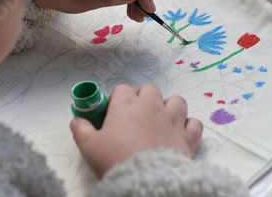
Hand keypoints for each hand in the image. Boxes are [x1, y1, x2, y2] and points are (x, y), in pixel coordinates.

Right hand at [70, 83, 202, 177]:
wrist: (144, 181)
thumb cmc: (115, 161)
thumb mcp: (90, 147)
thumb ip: (82, 130)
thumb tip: (76, 121)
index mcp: (127, 105)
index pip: (122, 89)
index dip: (116, 99)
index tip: (112, 113)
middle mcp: (152, 107)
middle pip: (150, 89)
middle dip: (143, 98)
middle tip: (135, 115)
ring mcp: (172, 120)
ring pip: (176, 101)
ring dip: (169, 107)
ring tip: (161, 119)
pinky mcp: (187, 137)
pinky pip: (194, 123)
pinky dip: (189, 126)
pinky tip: (180, 133)